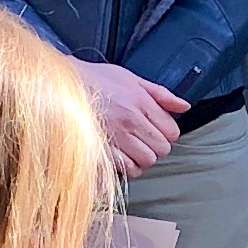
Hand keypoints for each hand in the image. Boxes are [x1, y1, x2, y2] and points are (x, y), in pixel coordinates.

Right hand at [77, 61, 186, 175]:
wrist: (62, 86)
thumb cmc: (95, 79)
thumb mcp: (131, 78)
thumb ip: (161, 94)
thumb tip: (185, 106)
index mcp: (141, 102)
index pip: (171, 131)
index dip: (166, 133)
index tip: (156, 130)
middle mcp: (131, 120)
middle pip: (162, 149)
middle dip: (156, 146)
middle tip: (143, 140)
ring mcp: (116, 136)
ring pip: (147, 160)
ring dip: (143, 158)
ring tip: (133, 149)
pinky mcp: (102, 148)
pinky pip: (127, 169)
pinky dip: (129, 167)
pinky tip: (122, 158)